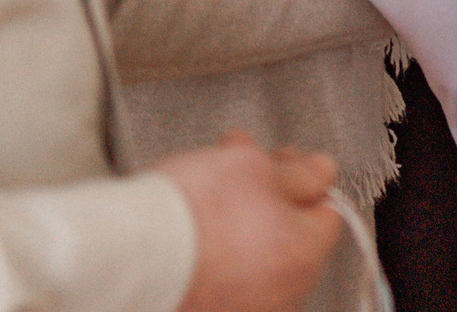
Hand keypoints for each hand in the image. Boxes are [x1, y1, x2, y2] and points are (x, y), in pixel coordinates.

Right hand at [160, 132, 343, 311]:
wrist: (129, 254)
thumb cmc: (189, 214)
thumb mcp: (252, 167)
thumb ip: (298, 172)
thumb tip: (321, 173)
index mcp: (302, 256)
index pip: (327, 211)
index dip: (302, 176)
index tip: (280, 161)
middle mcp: (280, 296)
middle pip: (289, 232)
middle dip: (266, 192)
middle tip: (240, 166)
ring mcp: (243, 310)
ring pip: (254, 252)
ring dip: (239, 217)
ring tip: (206, 185)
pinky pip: (225, 274)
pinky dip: (216, 248)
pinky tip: (192, 222)